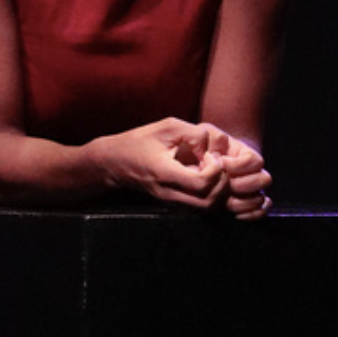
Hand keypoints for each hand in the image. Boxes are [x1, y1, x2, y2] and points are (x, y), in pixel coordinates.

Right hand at [103, 119, 232, 208]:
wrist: (115, 163)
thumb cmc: (139, 141)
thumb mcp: (166, 127)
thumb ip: (193, 134)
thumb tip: (211, 147)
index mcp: (165, 173)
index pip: (202, 183)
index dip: (215, 169)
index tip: (209, 155)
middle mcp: (169, 193)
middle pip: (209, 203)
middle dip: (222, 183)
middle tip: (216, 165)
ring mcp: (171, 201)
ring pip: (207, 209)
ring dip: (218, 191)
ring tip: (212, 171)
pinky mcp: (173, 203)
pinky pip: (200, 206)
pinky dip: (211, 194)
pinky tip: (205, 177)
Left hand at [200, 125, 271, 219]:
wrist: (194, 160)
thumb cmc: (200, 146)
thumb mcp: (205, 134)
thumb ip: (214, 137)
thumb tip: (217, 156)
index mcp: (245, 155)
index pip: (255, 161)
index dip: (238, 165)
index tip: (220, 162)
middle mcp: (251, 173)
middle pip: (264, 180)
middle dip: (241, 184)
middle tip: (222, 183)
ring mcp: (249, 191)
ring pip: (260, 199)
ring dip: (243, 201)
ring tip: (223, 198)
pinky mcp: (243, 206)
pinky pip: (258, 214)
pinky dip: (249, 215)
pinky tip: (232, 213)